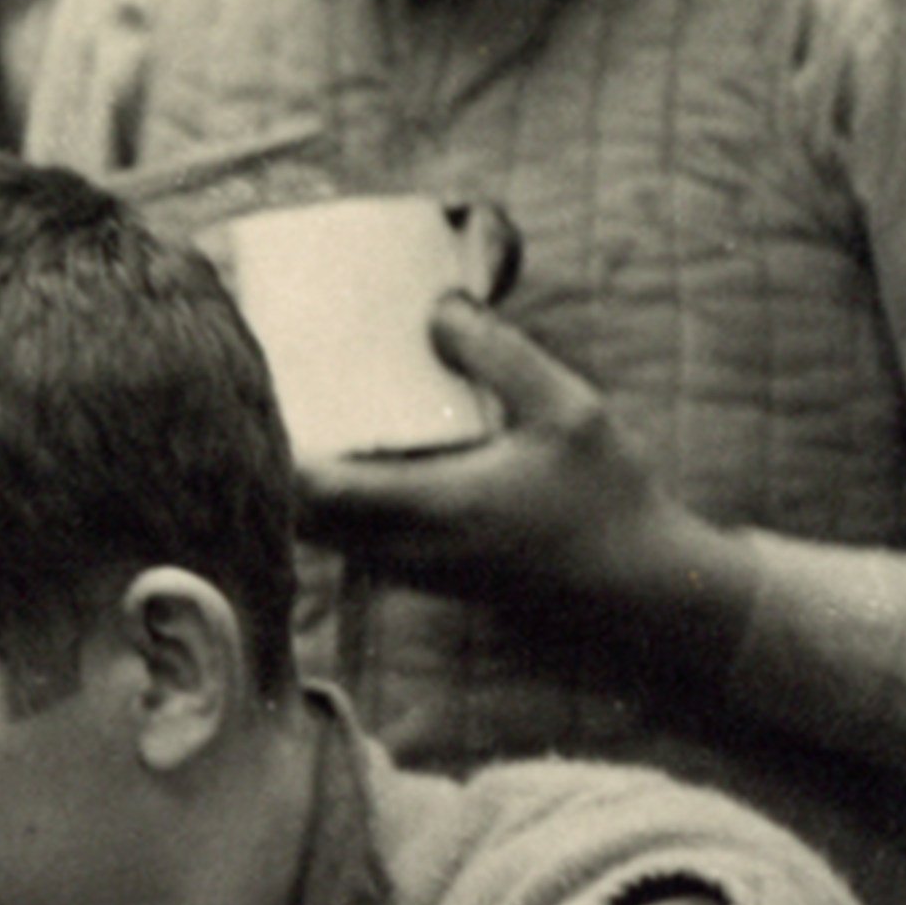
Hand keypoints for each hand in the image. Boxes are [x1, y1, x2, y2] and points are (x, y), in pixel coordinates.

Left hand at [297, 300, 757, 664]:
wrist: (646, 597)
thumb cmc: (612, 502)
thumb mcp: (569, 411)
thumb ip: (502, 356)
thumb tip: (441, 308)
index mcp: (429, 508)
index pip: (312, 487)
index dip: (273, 443)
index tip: (259, 389)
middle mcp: (407, 549)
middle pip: (301, 513)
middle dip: (277, 459)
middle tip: (275, 394)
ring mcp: (416, 572)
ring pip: (327, 533)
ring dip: (307, 486)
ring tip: (309, 418)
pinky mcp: (432, 579)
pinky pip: (359, 542)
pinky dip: (343, 505)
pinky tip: (363, 457)